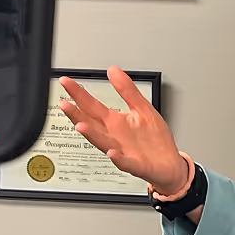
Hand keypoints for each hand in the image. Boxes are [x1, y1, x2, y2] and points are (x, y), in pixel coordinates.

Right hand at [57, 66, 189, 196]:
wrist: (170, 165)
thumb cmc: (154, 140)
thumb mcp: (142, 108)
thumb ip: (127, 90)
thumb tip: (113, 70)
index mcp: (115, 122)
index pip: (92, 106)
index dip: (78, 93)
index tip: (65, 82)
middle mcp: (114, 136)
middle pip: (91, 124)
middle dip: (76, 114)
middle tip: (63, 103)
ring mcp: (123, 151)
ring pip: (103, 142)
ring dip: (91, 135)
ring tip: (80, 125)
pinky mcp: (136, 165)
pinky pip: (125, 162)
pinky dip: (118, 158)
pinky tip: (112, 152)